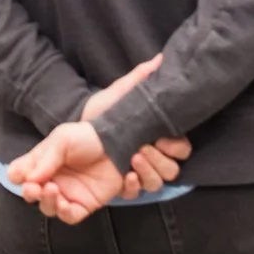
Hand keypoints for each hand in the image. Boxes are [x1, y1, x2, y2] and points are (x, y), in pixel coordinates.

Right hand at [8, 122, 127, 223]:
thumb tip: (26, 179)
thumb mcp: (62, 140)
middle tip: (33, 187)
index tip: (19, 177)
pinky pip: (70, 215)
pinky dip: (63, 213)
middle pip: (33, 195)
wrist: (116, 142)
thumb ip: (44, 160)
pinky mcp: (85, 204)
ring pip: (49, 208)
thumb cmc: (86, 137)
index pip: (22, 175)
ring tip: (52, 189)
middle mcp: (52, 180)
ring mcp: (69, 193)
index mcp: (42, 164)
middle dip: (30, 193)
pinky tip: (63, 203)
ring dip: (46, 202)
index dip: (17, 178)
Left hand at [81, 53, 191, 198]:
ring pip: (155, 184)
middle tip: (142, 150)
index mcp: (153, 136)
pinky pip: (134, 194)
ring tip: (132, 161)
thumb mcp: (116, 95)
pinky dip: (133, 187)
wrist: (73, 132)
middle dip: (160, 162)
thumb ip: (138, 79)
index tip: (163, 138)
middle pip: (171, 170)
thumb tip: (160, 59)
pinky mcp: (119, 188)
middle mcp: (149, 158)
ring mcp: (134, 174)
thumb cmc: (98, 113)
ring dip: (148, 174)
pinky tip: (124, 177)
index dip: (176, 146)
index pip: (180, 148)